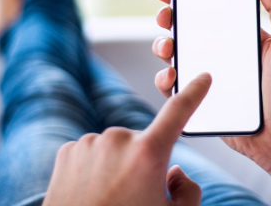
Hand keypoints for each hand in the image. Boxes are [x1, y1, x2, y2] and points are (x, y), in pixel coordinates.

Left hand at [43, 74, 211, 205]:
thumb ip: (187, 190)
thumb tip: (174, 171)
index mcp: (148, 153)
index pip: (179, 112)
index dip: (194, 93)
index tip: (203, 77)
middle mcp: (118, 139)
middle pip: (143, 142)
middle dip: (144, 162)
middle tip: (134, 195)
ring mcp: (90, 143)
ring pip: (116, 148)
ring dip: (117, 166)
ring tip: (109, 197)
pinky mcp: (68, 151)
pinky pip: (92, 153)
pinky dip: (94, 169)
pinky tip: (90, 193)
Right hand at [152, 0, 270, 201]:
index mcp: (240, 37)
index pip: (210, 10)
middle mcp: (221, 54)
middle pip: (185, 30)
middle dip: (168, 17)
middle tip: (164, 14)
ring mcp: (208, 78)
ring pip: (175, 57)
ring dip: (162, 46)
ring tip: (167, 46)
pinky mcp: (201, 102)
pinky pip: (176, 89)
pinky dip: (165, 80)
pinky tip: (171, 76)